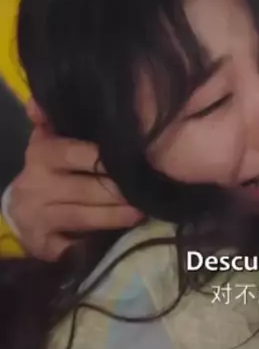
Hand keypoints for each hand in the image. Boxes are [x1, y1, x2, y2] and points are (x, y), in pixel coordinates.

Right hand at [9, 100, 142, 260]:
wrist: (21, 212)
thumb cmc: (49, 171)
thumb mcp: (50, 141)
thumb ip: (54, 120)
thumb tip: (38, 102)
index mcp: (40, 155)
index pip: (73, 153)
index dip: (104, 158)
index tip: (132, 158)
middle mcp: (35, 186)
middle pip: (85, 189)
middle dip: (119, 191)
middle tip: (146, 188)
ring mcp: (37, 218)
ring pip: (84, 218)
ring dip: (116, 216)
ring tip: (142, 211)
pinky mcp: (43, 246)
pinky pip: (76, 245)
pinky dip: (100, 240)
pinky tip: (122, 234)